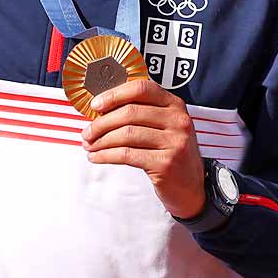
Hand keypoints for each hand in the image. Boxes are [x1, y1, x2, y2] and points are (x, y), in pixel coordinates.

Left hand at [81, 79, 206, 218]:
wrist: (191, 188)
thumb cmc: (170, 154)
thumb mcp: (165, 127)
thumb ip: (142, 113)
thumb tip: (101, 108)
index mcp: (175, 105)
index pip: (142, 89)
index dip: (115, 94)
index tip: (95, 105)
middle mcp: (178, 121)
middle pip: (129, 113)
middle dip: (101, 123)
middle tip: (87, 132)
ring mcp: (174, 142)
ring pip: (126, 134)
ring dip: (101, 140)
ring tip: (89, 146)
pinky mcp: (165, 163)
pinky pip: (127, 154)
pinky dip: (106, 155)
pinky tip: (97, 157)